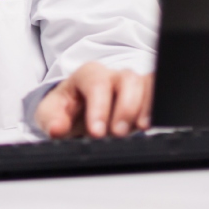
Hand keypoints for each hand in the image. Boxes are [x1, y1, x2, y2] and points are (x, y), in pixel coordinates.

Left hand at [34, 61, 151, 138]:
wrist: (77, 113)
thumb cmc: (65, 109)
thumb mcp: (50, 114)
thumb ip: (51, 119)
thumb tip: (56, 129)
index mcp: (87, 75)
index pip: (96, 83)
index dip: (99, 107)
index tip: (97, 131)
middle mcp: (112, 76)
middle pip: (126, 80)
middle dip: (125, 108)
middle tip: (118, 133)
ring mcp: (132, 84)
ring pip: (146, 85)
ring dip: (144, 108)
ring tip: (140, 128)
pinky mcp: (146, 95)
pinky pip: (158, 92)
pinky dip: (157, 107)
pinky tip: (152, 124)